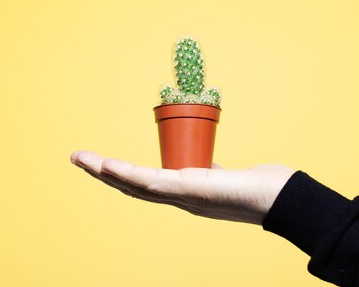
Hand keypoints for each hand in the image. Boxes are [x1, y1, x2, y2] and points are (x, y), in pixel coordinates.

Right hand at [70, 151, 294, 224]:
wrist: (281, 199)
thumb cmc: (258, 187)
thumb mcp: (226, 177)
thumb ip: (211, 172)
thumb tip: (208, 167)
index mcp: (184, 194)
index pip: (145, 185)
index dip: (121, 176)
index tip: (102, 163)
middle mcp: (179, 199)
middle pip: (132, 186)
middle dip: (102, 174)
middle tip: (77, 158)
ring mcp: (183, 197)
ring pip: (135, 185)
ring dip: (104, 172)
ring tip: (81, 159)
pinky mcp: (190, 191)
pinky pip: (153, 183)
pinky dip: (127, 175)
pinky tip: (108, 165)